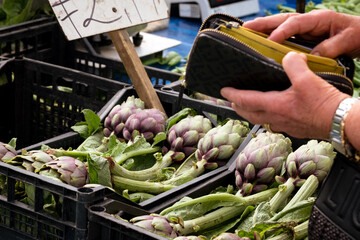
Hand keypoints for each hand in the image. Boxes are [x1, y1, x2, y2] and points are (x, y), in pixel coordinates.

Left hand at [220, 51, 349, 139]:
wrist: (339, 122)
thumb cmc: (324, 104)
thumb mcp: (307, 78)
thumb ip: (293, 64)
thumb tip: (288, 57)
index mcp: (274, 106)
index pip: (245, 100)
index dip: (232, 95)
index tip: (223, 91)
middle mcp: (275, 118)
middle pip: (248, 114)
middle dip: (237, 106)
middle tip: (231, 101)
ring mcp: (284, 125)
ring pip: (259, 120)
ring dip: (250, 113)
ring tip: (247, 107)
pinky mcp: (293, 128)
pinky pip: (272, 123)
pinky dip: (265, 117)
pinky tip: (271, 113)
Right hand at [243, 9, 359, 57]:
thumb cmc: (357, 34)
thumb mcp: (347, 40)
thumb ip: (329, 48)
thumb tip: (311, 58)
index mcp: (318, 19)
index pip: (295, 23)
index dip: (281, 32)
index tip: (270, 41)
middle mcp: (307, 21)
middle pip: (280, 20)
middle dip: (262, 24)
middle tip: (245, 28)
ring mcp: (303, 28)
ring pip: (278, 25)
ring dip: (262, 29)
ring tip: (245, 33)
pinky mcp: (301, 35)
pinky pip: (282, 35)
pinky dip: (269, 37)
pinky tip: (259, 42)